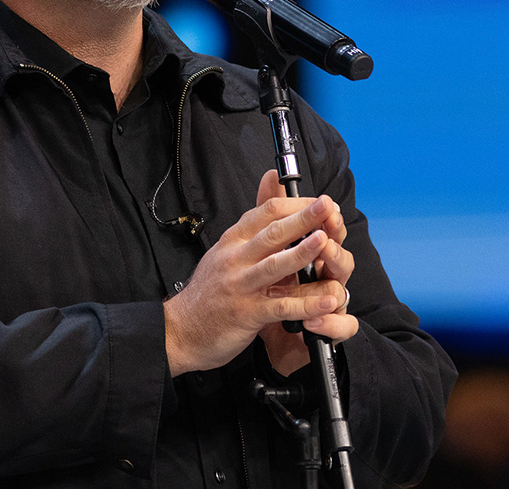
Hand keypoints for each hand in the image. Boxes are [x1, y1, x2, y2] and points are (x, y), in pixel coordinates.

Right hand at [163, 173, 347, 375]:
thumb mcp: (226, 250)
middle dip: (303, 218)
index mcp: (233, 241)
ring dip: (302, 252)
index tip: (320, 202)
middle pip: (273, 233)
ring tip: (326, 241)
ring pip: (275, 265)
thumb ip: (254, 222)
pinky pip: (280, 307)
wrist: (181, 329)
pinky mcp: (247, 314)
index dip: (295, 204)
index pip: (265, 212)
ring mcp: (241, 286)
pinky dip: (305, 304)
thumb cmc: (210, 290)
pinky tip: (326, 301)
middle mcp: (236, 258)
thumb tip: (270, 179)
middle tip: (327, 207)